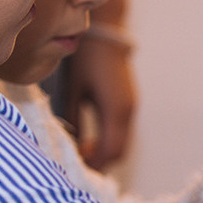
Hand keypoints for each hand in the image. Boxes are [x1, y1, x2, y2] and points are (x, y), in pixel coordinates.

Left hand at [69, 34, 138, 169]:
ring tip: (83, 151)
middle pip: (119, 152)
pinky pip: (122, 132)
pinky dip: (108, 141)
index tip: (76, 167)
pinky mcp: (129, 104)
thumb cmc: (85, 60)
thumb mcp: (73, 89)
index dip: (93, 164)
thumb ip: (72, 118)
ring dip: (105, 152)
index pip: (109, 151)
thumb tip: (70, 143)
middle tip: (79, 162)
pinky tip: (92, 138)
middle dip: (100, 162)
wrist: (105, 36)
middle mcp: (128, 112)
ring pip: (122, 143)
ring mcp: (131, 108)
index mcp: (114, 110)